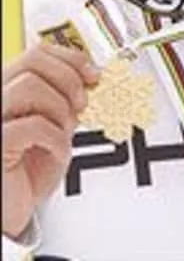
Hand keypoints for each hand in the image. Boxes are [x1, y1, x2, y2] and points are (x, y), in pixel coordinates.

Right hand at [2, 42, 99, 238]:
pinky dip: (55, 138)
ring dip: (60, 109)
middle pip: (33, 61)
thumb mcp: (54, 127)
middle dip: (69, 79)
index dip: (71, 58)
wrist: (10, 210)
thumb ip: (66, 102)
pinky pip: (31, 126)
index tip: (93, 74)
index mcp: (10, 88)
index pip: (38, 53)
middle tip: (81, 104)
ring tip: (63, 131)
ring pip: (30, 86)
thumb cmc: (26, 172)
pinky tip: (56, 150)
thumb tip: (92, 80)